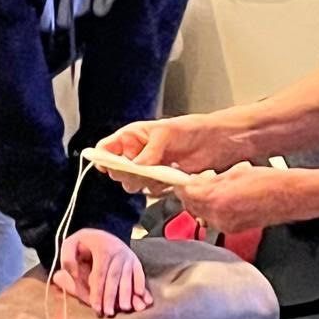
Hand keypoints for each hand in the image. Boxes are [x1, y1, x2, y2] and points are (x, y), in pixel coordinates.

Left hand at [53, 229, 152, 316]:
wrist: (101, 232)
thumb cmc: (83, 243)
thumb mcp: (70, 244)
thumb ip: (68, 258)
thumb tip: (73, 273)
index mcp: (102, 248)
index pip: (99, 274)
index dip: (97, 291)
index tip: (95, 307)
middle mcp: (118, 251)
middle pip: (114, 278)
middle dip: (111, 297)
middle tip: (108, 313)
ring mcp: (128, 256)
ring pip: (128, 277)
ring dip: (127, 294)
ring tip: (125, 308)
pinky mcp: (135, 260)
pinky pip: (140, 273)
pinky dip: (141, 285)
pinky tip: (142, 297)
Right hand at [96, 114, 233, 193]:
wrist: (215, 142)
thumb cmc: (190, 129)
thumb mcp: (167, 133)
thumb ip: (150, 150)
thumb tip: (136, 166)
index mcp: (132, 137)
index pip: (106, 149)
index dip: (103, 159)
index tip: (108, 168)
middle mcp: (136, 153)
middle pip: (117, 171)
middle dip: (128, 174)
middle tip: (143, 170)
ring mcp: (148, 168)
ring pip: (132, 184)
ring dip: (144, 182)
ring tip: (161, 171)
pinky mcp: (160, 180)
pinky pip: (151, 190)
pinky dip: (159, 187)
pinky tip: (170, 176)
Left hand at [180, 164, 296, 232]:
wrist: (290, 197)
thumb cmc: (269, 182)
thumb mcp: (234, 173)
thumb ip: (211, 180)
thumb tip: (197, 183)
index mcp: (216, 199)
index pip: (186, 193)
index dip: (182, 184)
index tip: (180, 179)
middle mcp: (218, 216)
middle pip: (191, 206)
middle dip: (191, 194)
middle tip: (194, 182)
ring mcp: (226, 225)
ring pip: (202, 214)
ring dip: (202, 203)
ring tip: (212, 189)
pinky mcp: (234, 229)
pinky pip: (215, 220)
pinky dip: (214, 210)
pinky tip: (223, 199)